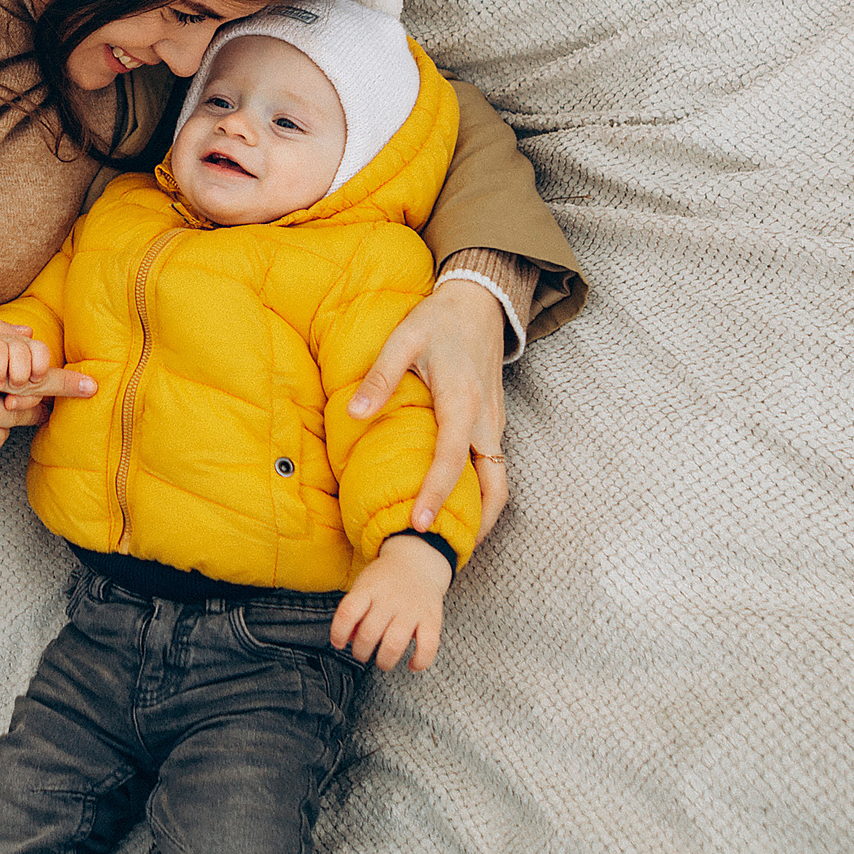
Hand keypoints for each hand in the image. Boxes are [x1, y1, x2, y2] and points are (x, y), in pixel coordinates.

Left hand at [332, 534, 452, 670]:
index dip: (338, 633)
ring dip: (384, 661)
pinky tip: (412, 663)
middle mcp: (389, 599)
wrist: (417, 562)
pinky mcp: (431, 619)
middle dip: (361, 652)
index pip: (348, 612)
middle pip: (369, 634)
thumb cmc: (386, 579)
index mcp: (369, 589)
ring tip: (383, 660)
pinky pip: (427, 647)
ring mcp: (411, 610)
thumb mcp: (363, 586)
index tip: (338, 643)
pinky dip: (419, 662)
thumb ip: (353, 612)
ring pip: (394, 645)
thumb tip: (346, 640)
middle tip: (362, 653)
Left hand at [347, 279, 508, 540]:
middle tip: (444, 550)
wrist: (480, 303)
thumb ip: (380, 376)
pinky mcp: (494, 423)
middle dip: (476, 523)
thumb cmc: (440, 320)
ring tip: (453, 539)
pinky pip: (494, 468)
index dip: (437, 494)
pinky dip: (483, 493)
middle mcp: (486, 420)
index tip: (420, 524)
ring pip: (499, 481)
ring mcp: (495, 424)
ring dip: (482, 513)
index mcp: (463, 401)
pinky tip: (457, 505)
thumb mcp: (405, 338)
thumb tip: (354, 413)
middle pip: (494, 486)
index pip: (452, 459)